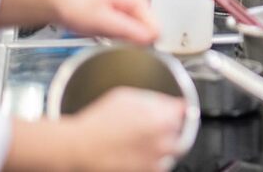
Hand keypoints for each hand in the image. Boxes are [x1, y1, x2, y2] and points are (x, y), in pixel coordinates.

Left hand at [50, 0, 158, 44]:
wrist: (60, 3)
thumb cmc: (77, 5)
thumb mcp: (102, 19)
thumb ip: (127, 29)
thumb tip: (152, 38)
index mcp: (138, 1)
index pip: (157, 29)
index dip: (147, 43)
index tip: (133, 50)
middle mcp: (138, 8)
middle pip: (150, 36)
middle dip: (137, 46)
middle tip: (116, 45)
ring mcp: (130, 17)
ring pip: (140, 40)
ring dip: (127, 46)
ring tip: (109, 43)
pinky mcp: (122, 26)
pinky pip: (129, 41)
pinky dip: (120, 45)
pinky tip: (108, 43)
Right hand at [66, 88, 186, 171]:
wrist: (78, 148)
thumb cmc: (98, 122)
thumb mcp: (126, 97)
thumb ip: (153, 99)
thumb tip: (167, 102)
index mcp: (162, 120)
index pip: (183, 111)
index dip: (176, 107)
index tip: (175, 107)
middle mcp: (162, 143)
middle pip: (180, 132)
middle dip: (170, 126)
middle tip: (156, 123)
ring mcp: (154, 162)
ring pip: (171, 151)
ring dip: (163, 143)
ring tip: (143, 139)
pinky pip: (158, 165)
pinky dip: (152, 158)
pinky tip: (137, 151)